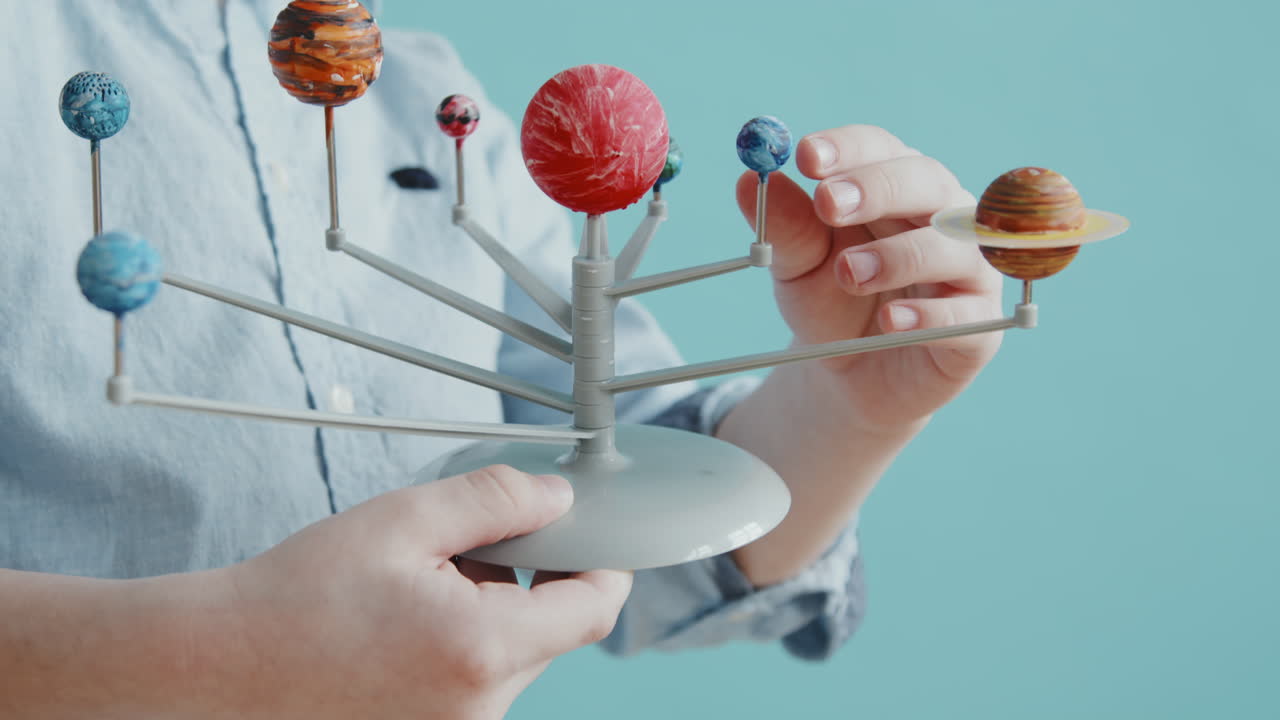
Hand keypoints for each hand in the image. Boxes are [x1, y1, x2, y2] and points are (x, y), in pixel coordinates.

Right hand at [213, 466, 630, 718]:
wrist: (222, 660)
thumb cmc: (302, 591)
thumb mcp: (405, 520)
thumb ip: (496, 501)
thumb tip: (559, 499)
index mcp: (481, 650)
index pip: (595, 610)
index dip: (603, 561)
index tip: (581, 528)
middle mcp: (480, 706)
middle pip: (556, 630)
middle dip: (534, 577)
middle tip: (470, 544)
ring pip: (518, 654)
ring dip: (496, 609)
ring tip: (424, 583)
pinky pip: (483, 680)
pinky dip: (469, 641)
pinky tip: (411, 618)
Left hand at [735, 125, 1002, 431]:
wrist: (850, 375)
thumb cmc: (830, 303)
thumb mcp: (796, 267)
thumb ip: (784, 227)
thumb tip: (748, 180)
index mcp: (893, 186)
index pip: (879, 148)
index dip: (847, 148)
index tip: (806, 156)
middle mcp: (941, 216)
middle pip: (925, 180)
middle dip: (876, 187)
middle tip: (828, 203)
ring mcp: (966, 269)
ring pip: (952, 243)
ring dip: (898, 253)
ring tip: (848, 273)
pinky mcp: (978, 325)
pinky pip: (965, 312)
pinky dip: (929, 314)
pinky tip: (892, 320)